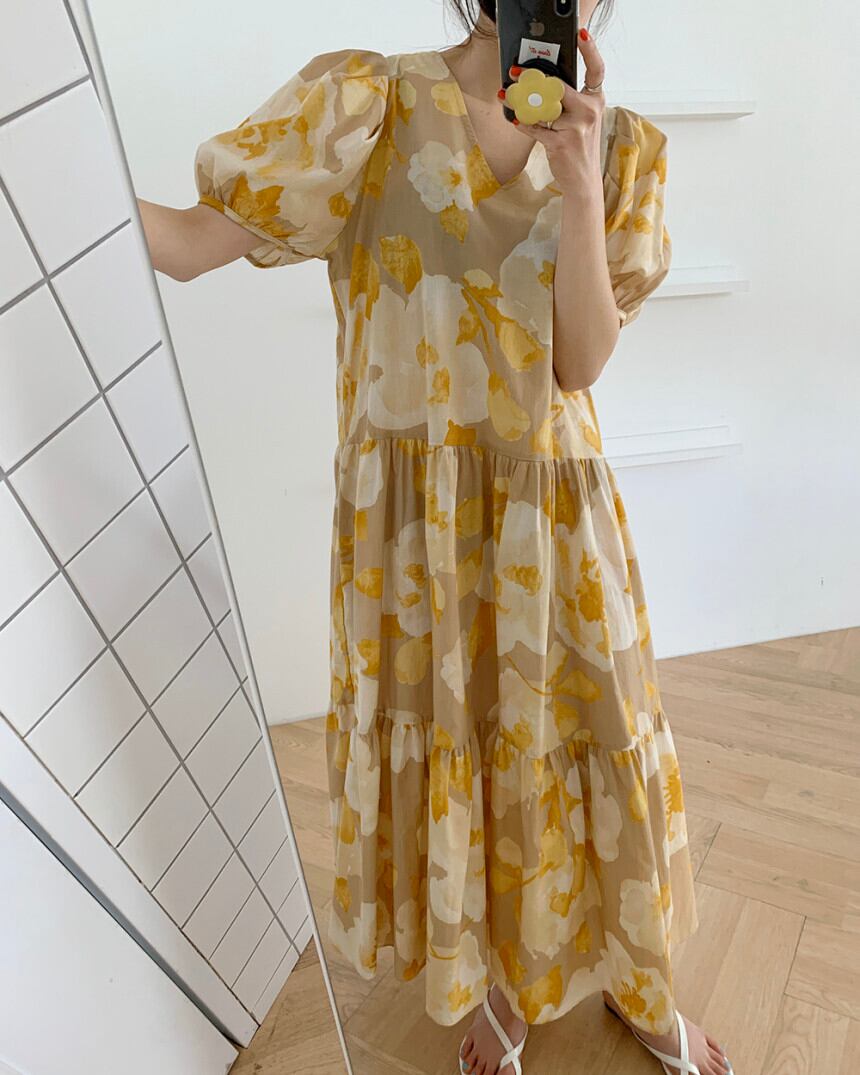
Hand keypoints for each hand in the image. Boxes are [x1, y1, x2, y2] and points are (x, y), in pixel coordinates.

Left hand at [503, 29, 605, 198]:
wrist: (583, 181)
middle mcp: (589, 111)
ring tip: (506, 96)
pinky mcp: (560, 142)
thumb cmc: (578, 148)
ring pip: (543, 107)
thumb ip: (568, 102)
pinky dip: (523, 124)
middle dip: (533, 78)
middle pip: (559, 86)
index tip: (580, 34)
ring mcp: (576, 127)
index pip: (597, 69)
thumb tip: (539, 85)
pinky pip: (535, 128)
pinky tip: (515, 120)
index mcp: (596, 101)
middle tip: (515, 73)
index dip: (590, 50)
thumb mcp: (581, 121)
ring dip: (521, 102)